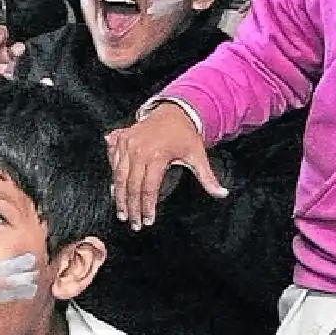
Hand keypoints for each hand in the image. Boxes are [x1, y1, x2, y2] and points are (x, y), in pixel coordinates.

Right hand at [106, 102, 226, 230]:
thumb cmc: (185, 135)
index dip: (147, 207)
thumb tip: (222, 194)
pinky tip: (115, 190)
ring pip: (118, 175)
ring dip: (119, 196)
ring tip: (121, 212)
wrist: (173, 111)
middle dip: (131, 207)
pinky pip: (113, 162)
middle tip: (132, 223)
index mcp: (157, 156)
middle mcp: (138, 150)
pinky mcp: (120, 139)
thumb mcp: (198, 155)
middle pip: (131, 185)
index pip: (148, 188)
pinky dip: (113, 177)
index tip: (148, 221)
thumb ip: (208, 177)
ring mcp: (127, 144)